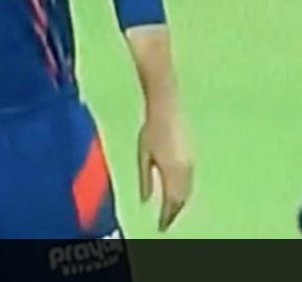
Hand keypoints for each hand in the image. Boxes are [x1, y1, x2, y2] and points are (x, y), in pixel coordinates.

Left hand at [138, 104, 193, 231]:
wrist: (168, 110)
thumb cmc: (150, 130)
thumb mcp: (143, 156)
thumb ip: (145, 179)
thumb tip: (145, 200)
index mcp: (172, 170)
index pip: (172, 201)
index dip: (167, 216)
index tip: (161, 226)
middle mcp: (185, 170)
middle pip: (182, 199)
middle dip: (174, 212)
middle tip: (164, 222)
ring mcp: (191, 164)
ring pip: (188, 192)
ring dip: (180, 204)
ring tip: (169, 213)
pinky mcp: (193, 159)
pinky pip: (190, 183)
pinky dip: (184, 194)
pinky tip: (177, 196)